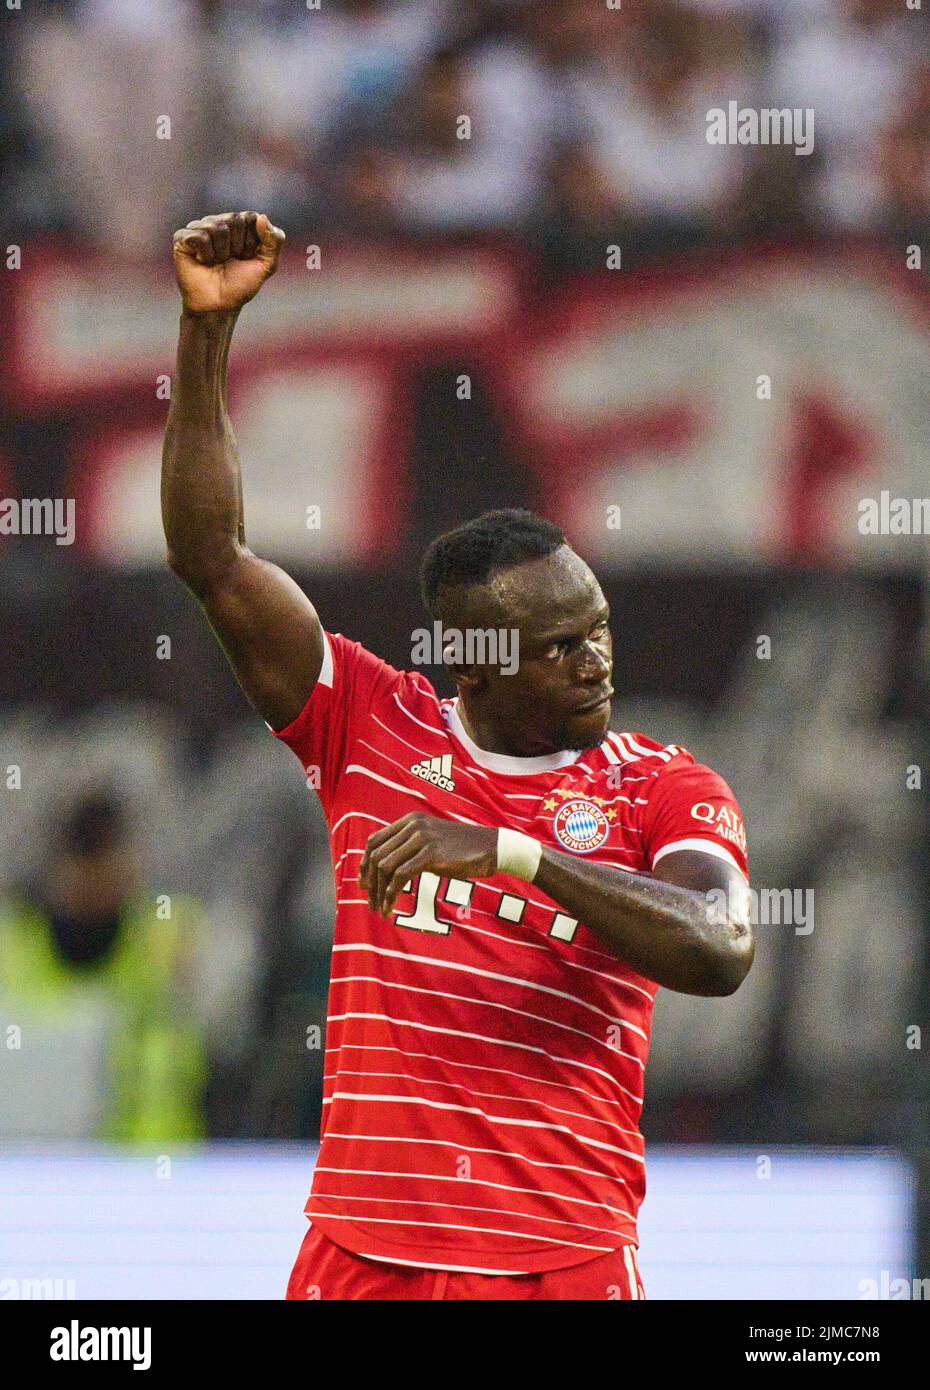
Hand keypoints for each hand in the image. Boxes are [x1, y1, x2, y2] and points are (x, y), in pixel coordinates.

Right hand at [172, 211, 284, 313]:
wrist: (219, 306)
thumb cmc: (240, 285)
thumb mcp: (266, 265)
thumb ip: (274, 240)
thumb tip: (261, 216)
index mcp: (237, 224)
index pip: (250, 217)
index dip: (251, 241)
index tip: (246, 257)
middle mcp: (217, 221)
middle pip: (234, 219)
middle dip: (237, 246)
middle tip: (229, 261)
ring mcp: (198, 228)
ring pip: (217, 228)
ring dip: (221, 253)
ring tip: (215, 263)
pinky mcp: (182, 237)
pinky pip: (200, 236)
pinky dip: (206, 255)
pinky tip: (202, 262)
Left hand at [359, 813, 497, 917]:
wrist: (491, 847)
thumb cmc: (462, 848)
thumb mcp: (432, 840)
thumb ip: (410, 846)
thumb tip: (386, 867)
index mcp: (410, 821)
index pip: (375, 840)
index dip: (364, 864)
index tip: (364, 883)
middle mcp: (412, 826)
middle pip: (376, 855)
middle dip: (369, 882)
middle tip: (371, 902)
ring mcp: (421, 839)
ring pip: (385, 867)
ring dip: (378, 892)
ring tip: (380, 908)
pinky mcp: (430, 854)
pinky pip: (400, 876)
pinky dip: (390, 894)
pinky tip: (390, 907)